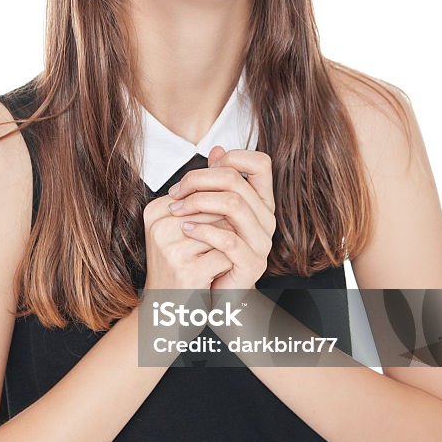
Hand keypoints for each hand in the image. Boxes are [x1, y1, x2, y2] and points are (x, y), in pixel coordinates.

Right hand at [143, 184, 233, 292]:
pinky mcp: (188, 270)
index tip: (198, 239)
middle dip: (222, 234)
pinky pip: (227, 257)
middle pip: (217, 212)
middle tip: (205, 255)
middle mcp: (160, 227)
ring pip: (225, 233)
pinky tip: (211, 276)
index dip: (214, 218)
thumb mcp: (179, 232)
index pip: (205, 195)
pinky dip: (227, 267)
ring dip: (226, 250)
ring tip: (207, 265)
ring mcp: (172, 249)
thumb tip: (233, 195)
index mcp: (156, 211)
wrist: (166, 308)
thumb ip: (200, 208)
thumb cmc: (177, 269)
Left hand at [165, 145, 275, 291]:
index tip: (200, 172)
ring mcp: (262, 242)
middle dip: (198, 180)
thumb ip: (216, 183)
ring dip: (198, 202)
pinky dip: (203, 231)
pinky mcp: (252, 265)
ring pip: (234, 205)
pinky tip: (185, 230)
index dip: (231, 158)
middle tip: (175, 192)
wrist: (213, 292)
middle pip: (236, 181)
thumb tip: (216, 148)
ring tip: (176, 211)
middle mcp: (267, 219)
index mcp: (261, 202)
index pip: (260, 163)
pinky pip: (228, 239)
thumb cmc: (210, 250)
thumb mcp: (212, 212)